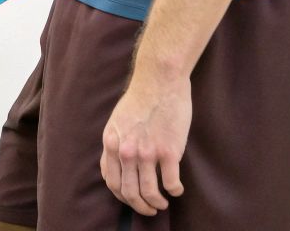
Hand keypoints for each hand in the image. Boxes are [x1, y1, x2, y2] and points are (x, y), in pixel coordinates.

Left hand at [100, 75, 192, 216]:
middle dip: (140, 207)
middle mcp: (126, 152)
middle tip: (149, 209)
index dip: (122, 196)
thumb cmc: (140, 98)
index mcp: (112, 144)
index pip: (112, 182)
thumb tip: (117, 165)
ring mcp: (148, 152)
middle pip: (129, 192)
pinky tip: (177, 189)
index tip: (132, 199)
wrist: (159, 80)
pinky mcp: (169, 151)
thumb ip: (116, 143)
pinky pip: (171, 183)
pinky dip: (175, 191)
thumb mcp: (117, 121)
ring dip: (157, 203)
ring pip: (150, 193)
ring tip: (163, 203)